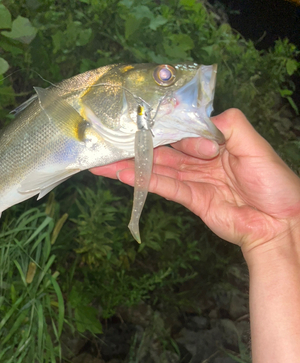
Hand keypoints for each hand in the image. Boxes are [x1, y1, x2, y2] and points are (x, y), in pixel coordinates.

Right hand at [92, 109, 299, 255]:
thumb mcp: (255, 144)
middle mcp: (203, 160)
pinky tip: (124, 176)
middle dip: (138, 146)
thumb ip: (228, 125)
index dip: (164, 126)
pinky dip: (146, 182)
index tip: (139, 119)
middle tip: (109, 141)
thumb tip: (197, 123)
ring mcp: (196, 181)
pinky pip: (167, 188)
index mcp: (218, 142)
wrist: (279, 223)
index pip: (184, 130)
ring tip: (104, 162)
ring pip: (160, 170)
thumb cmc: (275, 183)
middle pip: (165, 151)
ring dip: (133, 166)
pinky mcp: (193, 201)